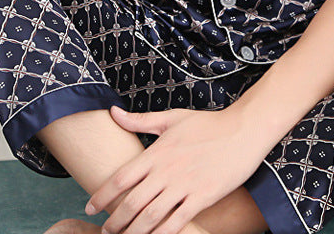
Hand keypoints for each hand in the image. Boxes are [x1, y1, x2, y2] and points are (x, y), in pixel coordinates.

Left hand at [84, 105, 270, 233]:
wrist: (243, 130)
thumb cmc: (207, 123)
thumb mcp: (172, 117)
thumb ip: (140, 120)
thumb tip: (113, 112)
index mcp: (157, 152)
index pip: (121, 178)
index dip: (102, 196)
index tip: (90, 208)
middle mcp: (167, 171)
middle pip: (132, 203)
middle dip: (114, 222)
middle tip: (105, 232)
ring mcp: (184, 185)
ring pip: (151, 217)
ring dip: (133, 232)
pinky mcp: (203, 197)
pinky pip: (177, 222)